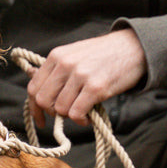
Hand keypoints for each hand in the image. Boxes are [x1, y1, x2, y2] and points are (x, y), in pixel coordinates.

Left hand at [26, 30, 146, 126]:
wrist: (133, 47)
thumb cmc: (104, 54)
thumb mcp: (74, 54)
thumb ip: (56, 71)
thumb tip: (38, 92)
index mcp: (56, 56)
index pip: (33, 87)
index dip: (35, 108)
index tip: (41, 119)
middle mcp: (65, 64)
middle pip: (43, 100)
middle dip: (52, 113)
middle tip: (66, 113)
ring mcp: (80, 75)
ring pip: (60, 109)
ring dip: (70, 116)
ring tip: (82, 112)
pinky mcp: (96, 87)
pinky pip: (76, 113)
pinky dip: (81, 120)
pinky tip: (89, 117)